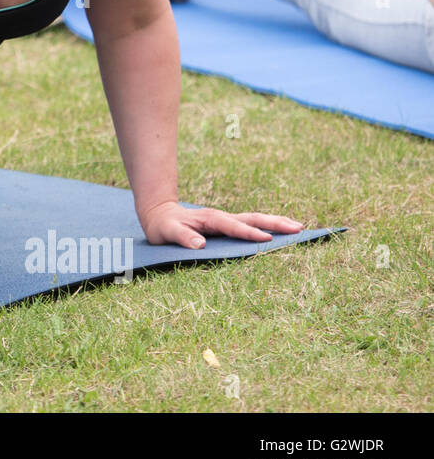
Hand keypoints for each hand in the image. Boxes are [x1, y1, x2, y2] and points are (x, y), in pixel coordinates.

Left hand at [139, 200, 303, 249]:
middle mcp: (222, 217)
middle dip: (274, 223)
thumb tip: (199, 244)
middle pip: (252, 219)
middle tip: (298, 228)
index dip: (249, 233)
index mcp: (210, 220)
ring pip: (255, 219)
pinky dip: (268, 225)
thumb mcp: (166, 232)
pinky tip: (280, 230)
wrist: (160, 214)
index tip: (266, 239)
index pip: (233, 227)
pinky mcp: (228, 224)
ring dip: (276, 222)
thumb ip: (181, 237)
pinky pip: (251, 224)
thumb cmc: (163, 226)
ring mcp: (226, 220)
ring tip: (298, 227)